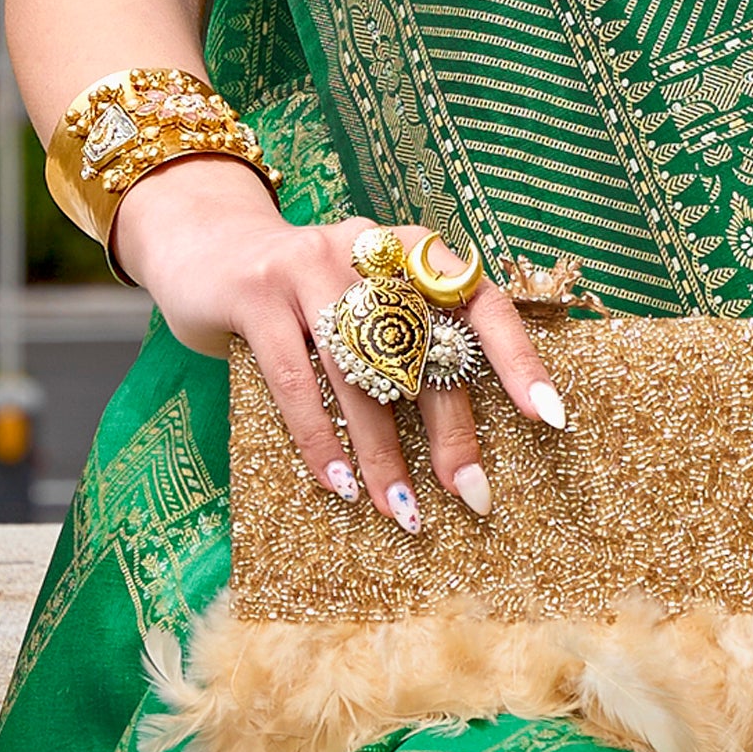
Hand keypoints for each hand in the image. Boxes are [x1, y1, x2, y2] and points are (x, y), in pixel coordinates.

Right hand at [107, 159, 566, 535]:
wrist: (203, 240)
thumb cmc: (301, 294)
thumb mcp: (360, 303)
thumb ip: (404, 346)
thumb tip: (456, 452)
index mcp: (410, 252)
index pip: (479, 300)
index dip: (517, 358)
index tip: (549, 416)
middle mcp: (369, 250)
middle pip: (424, 353)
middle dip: (451, 434)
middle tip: (472, 496)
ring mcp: (310, 265)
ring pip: (362, 375)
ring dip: (383, 454)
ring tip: (401, 511)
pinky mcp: (257, 293)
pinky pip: (296, 381)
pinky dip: (318, 440)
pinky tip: (336, 485)